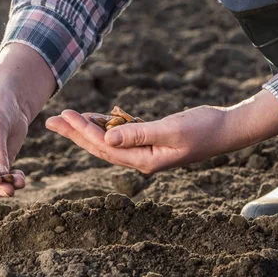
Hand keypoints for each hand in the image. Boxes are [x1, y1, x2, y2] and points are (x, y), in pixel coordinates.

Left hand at [45, 90, 277, 173]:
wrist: (226, 130)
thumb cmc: (203, 129)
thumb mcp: (171, 129)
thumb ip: (139, 134)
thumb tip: (107, 138)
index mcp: (144, 161)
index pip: (105, 146)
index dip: (82, 130)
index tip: (64, 115)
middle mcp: (141, 160)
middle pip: (100, 147)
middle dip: (75, 134)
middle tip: (51, 121)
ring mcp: (146, 153)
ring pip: (109, 141)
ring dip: (87, 130)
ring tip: (66, 118)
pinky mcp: (151, 142)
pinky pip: (122, 135)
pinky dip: (107, 125)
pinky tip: (96, 118)